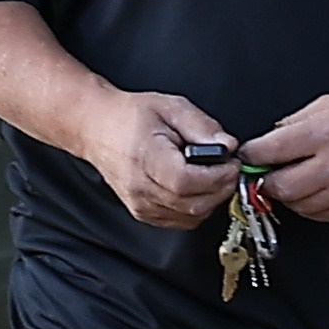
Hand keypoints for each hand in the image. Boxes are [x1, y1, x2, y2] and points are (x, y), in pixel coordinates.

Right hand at [80, 89, 237, 228]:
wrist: (98, 129)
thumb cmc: (130, 117)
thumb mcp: (172, 108)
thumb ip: (203, 127)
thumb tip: (227, 146)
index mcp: (146, 159)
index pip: (187, 182)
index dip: (217, 176)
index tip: (231, 163)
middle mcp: (141, 188)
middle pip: (194, 204)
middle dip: (221, 188)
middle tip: (229, 168)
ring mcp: (141, 205)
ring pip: (191, 217)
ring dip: (212, 199)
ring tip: (213, 175)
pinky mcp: (144, 214)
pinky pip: (182, 221)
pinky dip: (198, 207)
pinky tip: (198, 187)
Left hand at [239, 88, 328, 221]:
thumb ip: (298, 120)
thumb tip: (272, 137)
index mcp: (324, 132)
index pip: (270, 151)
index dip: (251, 155)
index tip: (248, 156)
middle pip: (280, 187)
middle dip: (267, 181)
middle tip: (268, 173)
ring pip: (299, 206)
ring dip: (290, 195)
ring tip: (295, 180)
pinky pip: (322, 215)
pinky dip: (311, 206)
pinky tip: (315, 192)